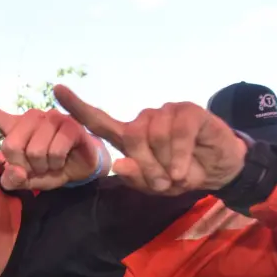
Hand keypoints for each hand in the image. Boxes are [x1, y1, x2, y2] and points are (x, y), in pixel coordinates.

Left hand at [0, 82, 104, 190]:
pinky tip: (63, 160)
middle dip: (24, 166)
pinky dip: (56, 164)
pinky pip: (54, 151)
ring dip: (43, 167)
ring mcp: (51, 118)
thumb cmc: (50, 169)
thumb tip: (14, 172)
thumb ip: (13, 179)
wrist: (82, 166)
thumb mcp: (27, 180)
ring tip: (51, 163)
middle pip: (11, 146)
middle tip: (37, 167)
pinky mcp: (71, 125)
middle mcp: (31, 117)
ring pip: (34, 152)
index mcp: (15, 127)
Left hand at [54, 85, 247, 194]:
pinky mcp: (189, 111)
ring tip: (179, 172)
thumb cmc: (182, 175)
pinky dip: (181, 156)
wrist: (220, 171)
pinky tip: (186, 167)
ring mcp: (167, 112)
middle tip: (165, 181)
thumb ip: (136, 178)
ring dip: (168, 164)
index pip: (98, 121)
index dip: (77, 107)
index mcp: (130, 136)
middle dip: (149, 167)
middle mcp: (144, 120)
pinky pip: (178, 133)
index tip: (55, 90)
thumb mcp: (156, 186)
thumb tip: (120, 164)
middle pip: (133, 139)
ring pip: (155, 137)